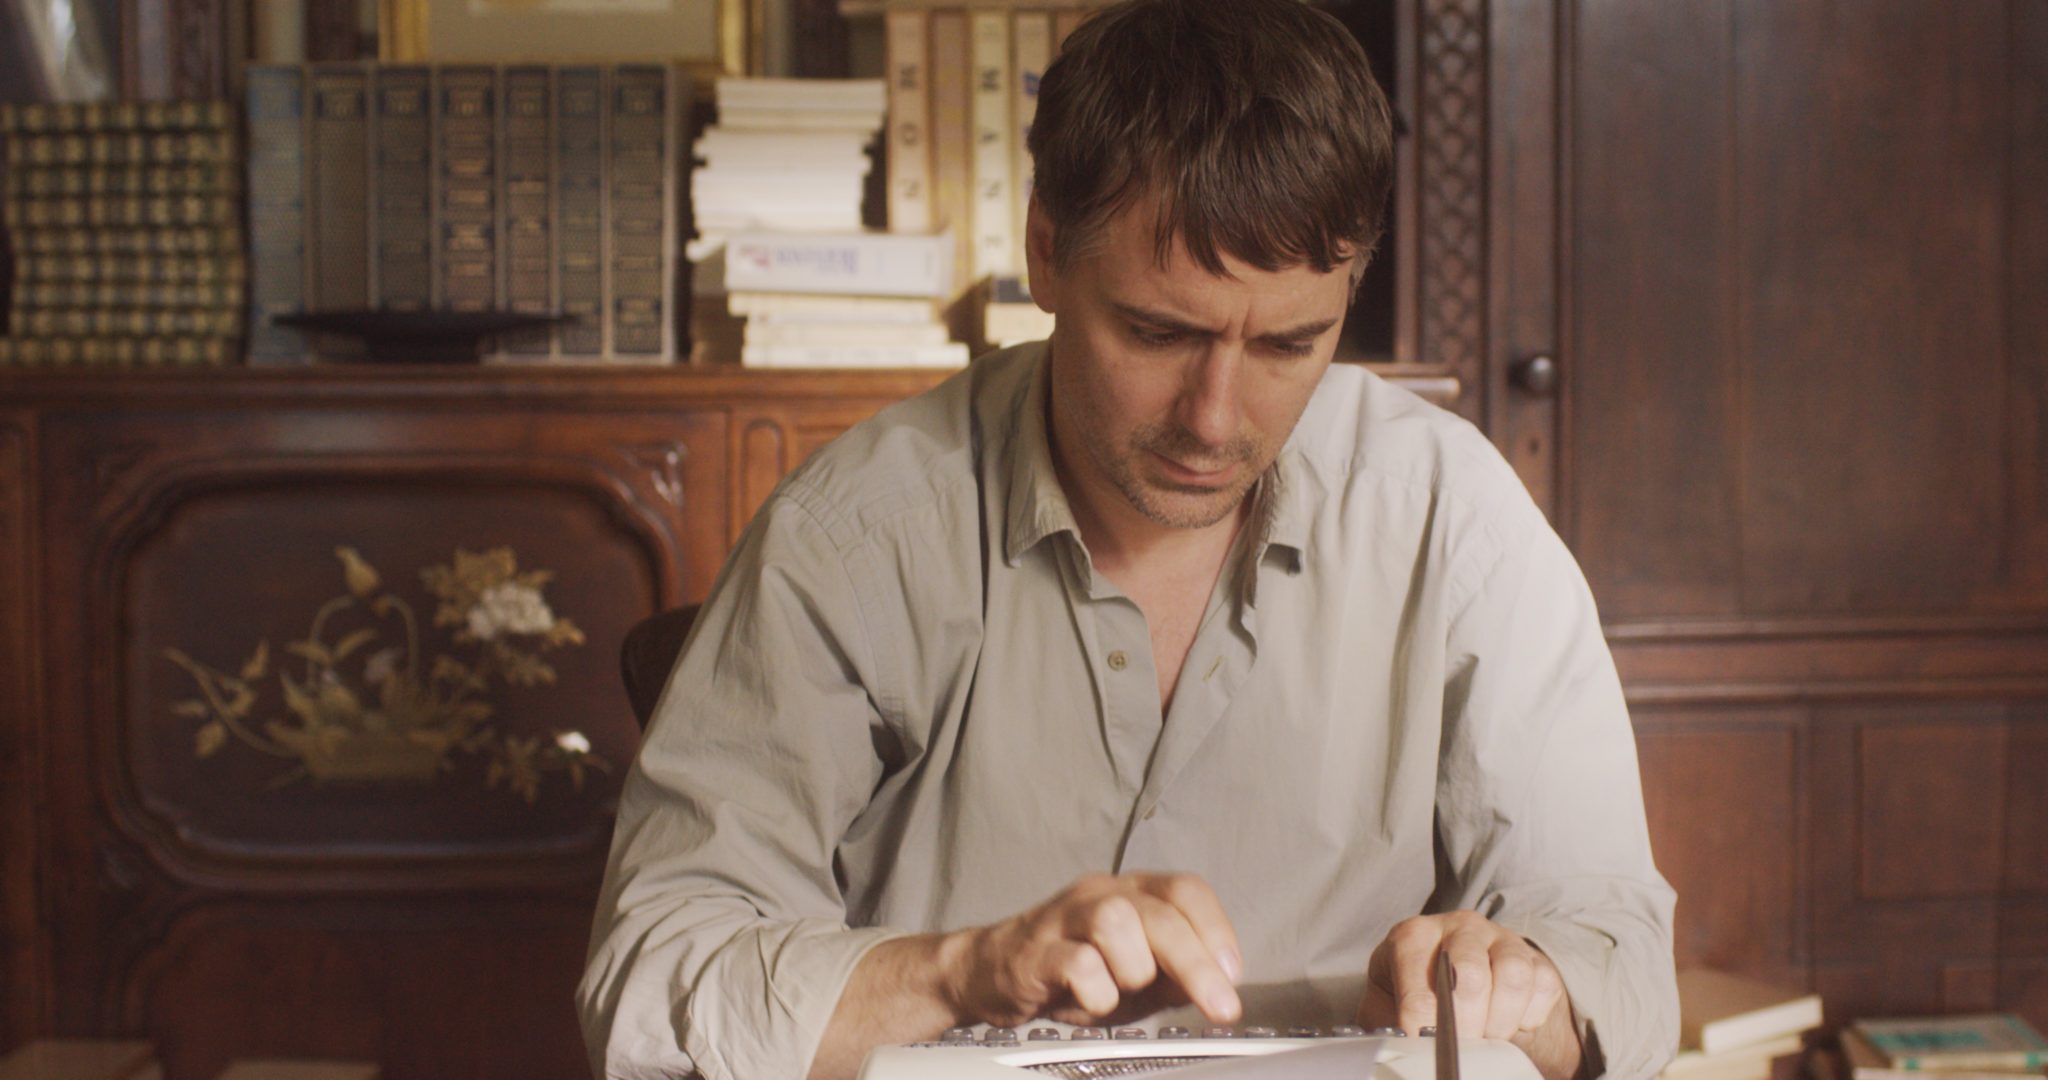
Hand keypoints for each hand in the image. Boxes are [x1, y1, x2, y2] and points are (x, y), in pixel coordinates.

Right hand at [943, 872, 1243, 1028]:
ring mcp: (1065, 917)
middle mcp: (1101, 894)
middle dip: (1197, 964)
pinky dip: (1098, 992)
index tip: (1233, 974)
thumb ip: (1175, 975)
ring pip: (1116, 922)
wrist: (990, 972)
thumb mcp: (1135, 975)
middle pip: (1159, 912)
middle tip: (1221, 1007)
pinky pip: (1077, 964)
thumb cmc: (1071, 971)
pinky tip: (1094, 1002)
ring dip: (1135, 970)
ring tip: (1126, 991)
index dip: (1216, 929)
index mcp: (1133, 892)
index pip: (1186, 890)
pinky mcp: (1034, 950)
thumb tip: (1220, 986)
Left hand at [1358, 912, 1580, 1078]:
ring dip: (1500, 1021)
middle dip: (1465, 1027)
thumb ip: (1387, 1025)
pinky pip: (1542, 985)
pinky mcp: (1534, 956)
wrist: (1457, 980)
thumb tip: (1396, 1049)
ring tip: (1485, 1037)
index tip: (1425, 1047)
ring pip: (1512, 977)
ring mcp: (1500, 937)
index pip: (1419, 986)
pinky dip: (1529, 1015)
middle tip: (1459, 1050)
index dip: (1423, 1027)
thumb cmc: (1416, 994)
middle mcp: (1458, 927)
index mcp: (1413, 937)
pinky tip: (1510, 1021)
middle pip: (1470, 977)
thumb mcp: (1388, 1004)